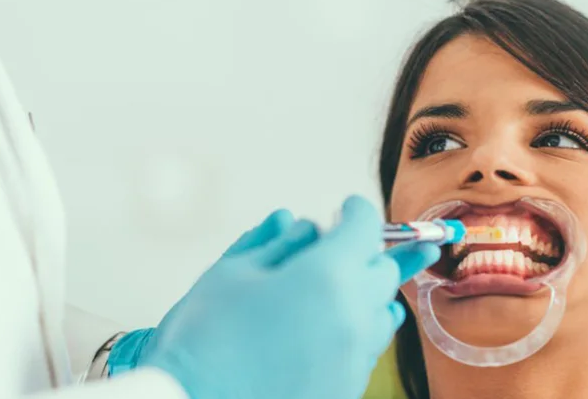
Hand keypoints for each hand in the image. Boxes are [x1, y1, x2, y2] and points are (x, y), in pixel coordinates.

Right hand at [119, 196, 439, 398]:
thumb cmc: (205, 338)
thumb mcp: (233, 273)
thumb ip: (277, 243)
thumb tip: (302, 224)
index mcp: (328, 276)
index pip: (365, 227)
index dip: (356, 211)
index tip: (346, 207)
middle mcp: (355, 316)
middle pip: (382, 269)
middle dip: (362, 251)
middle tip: (333, 247)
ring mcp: (356, 357)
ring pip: (382, 311)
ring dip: (365, 291)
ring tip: (336, 287)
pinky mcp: (348, 387)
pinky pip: (368, 347)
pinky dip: (357, 327)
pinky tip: (330, 325)